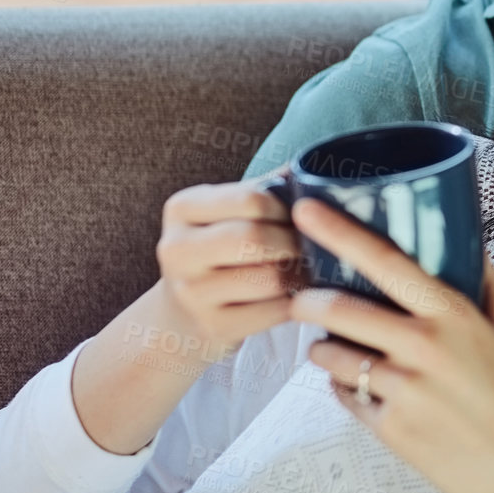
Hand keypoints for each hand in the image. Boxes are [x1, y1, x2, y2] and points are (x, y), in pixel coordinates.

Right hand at [154, 173, 305, 357]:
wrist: (182, 314)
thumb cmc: (220, 251)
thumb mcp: (228, 212)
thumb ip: (267, 188)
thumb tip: (316, 165)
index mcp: (182, 208)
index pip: (251, 198)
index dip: (288, 207)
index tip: (300, 217)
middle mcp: (177, 249)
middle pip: (256, 238)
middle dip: (294, 241)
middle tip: (312, 245)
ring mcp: (191, 293)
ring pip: (270, 278)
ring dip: (301, 273)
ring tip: (308, 268)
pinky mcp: (213, 327)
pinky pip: (275, 311)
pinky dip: (297, 302)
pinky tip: (299, 295)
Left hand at [283, 197, 493, 492]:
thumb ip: (490, 290)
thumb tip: (477, 250)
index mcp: (452, 314)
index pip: (385, 262)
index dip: (338, 232)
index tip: (304, 209)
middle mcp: (423, 345)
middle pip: (338, 308)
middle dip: (308, 299)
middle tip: (302, 296)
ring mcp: (402, 389)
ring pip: (331, 355)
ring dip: (322, 348)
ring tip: (336, 349)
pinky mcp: (388, 428)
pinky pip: (343, 394)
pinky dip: (342, 385)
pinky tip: (361, 386)